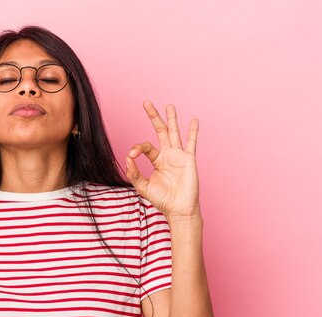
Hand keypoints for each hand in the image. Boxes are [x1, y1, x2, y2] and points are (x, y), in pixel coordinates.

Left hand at [125, 101, 200, 220]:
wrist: (179, 209)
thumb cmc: (163, 200)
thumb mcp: (143, 186)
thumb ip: (134, 173)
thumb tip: (127, 158)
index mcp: (157, 160)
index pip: (146, 147)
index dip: (137, 148)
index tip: (132, 154)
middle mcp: (168, 155)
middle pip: (160, 131)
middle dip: (154, 117)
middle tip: (146, 103)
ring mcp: (179, 155)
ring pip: (175, 132)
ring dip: (172, 119)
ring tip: (169, 105)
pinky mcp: (189, 159)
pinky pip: (191, 142)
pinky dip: (193, 131)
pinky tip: (193, 120)